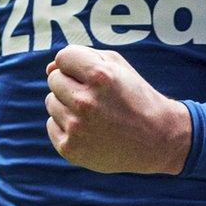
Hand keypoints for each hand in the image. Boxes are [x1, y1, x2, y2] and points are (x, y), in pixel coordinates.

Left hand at [45, 46, 190, 173]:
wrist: (156, 140)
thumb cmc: (135, 98)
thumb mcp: (118, 67)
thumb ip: (83, 57)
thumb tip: (49, 68)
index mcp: (100, 76)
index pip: (63, 57)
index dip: (75, 64)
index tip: (89, 75)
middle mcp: (86, 101)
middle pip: (54, 79)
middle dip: (71, 84)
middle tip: (96, 97)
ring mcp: (77, 127)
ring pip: (51, 102)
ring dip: (68, 105)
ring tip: (94, 114)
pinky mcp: (70, 148)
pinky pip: (51, 125)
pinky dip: (66, 127)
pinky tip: (89, 130)